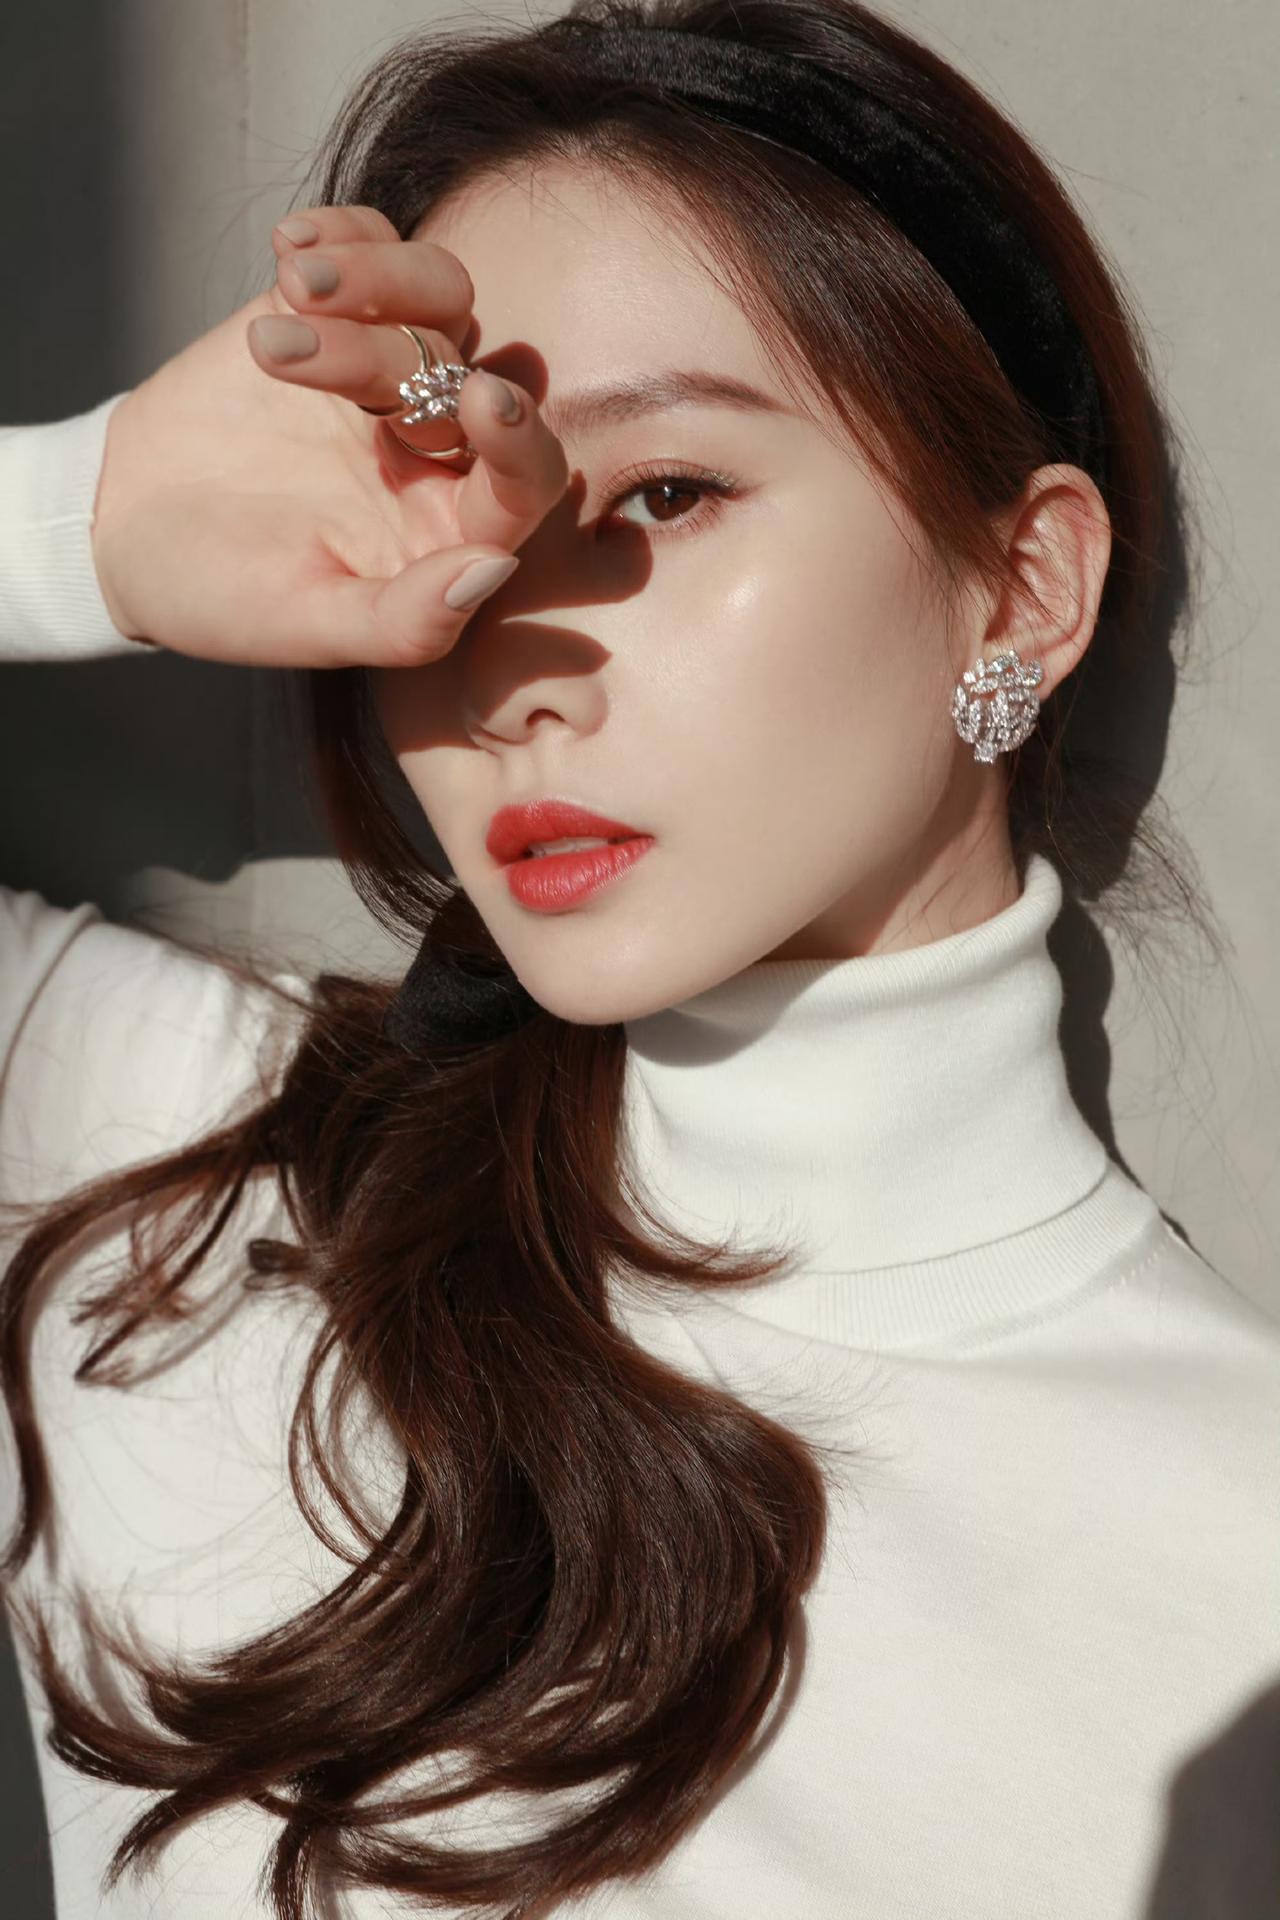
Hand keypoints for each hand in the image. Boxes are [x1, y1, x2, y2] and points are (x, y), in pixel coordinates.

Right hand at [90, 204, 570, 666]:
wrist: (122, 528)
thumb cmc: (220, 595)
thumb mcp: (304, 623)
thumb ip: (403, 621)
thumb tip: (493, 570)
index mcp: (452, 530)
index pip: (526, 480)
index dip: (520, 440)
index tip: (482, 400)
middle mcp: (440, 447)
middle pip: (469, 370)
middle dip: (384, 354)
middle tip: (281, 354)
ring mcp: (393, 370)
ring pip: (438, 293)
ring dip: (372, 279)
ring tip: (288, 284)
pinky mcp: (336, 310)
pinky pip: (373, 247)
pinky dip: (342, 234)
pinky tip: (287, 246)